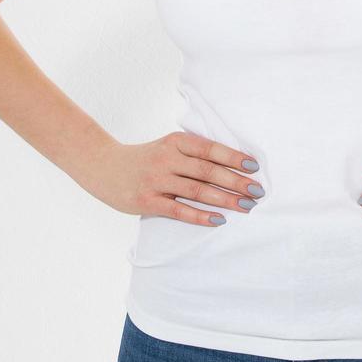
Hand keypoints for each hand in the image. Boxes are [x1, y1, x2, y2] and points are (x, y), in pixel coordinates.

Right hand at [90, 133, 264, 226]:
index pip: (210, 149)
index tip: (254, 167)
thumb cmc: (145, 158)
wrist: (103, 166)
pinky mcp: (147, 201)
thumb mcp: (167, 146)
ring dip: (225, 199)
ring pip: (197, 191)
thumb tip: (234, 165)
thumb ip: (193, 153)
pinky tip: (219, 220)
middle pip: (208, 171)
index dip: (234, 158)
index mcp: (175, 141)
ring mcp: (156, 180)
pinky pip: (179, 211)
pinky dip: (200, 216)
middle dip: (236, 182)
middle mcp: (166, 158)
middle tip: (258, 192)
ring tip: (246, 206)